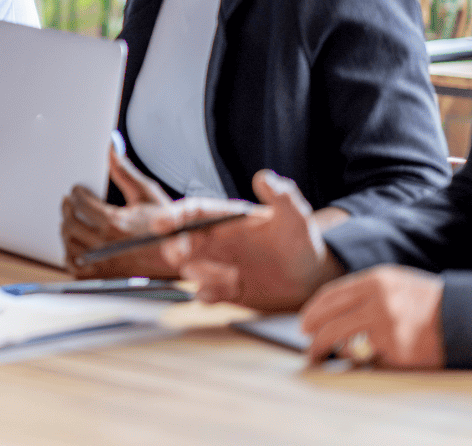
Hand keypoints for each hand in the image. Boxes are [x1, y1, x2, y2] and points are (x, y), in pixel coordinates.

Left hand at [62, 147, 178, 277]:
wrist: (179, 256)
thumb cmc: (165, 226)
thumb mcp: (146, 193)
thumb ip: (124, 171)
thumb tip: (111, 148)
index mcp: (114, 222)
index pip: (80, 203)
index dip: (76, 193)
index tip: (77, 190)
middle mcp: (105, 244)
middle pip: (70, 223)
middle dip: (67, 209)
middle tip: (69, 202)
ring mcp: (102, 263)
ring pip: (69, 243)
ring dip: (67, 230)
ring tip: (71, 220)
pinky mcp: (103, 276)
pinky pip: (74, 266)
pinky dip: (71, 254)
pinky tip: (76, 244)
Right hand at [166, 170, 343, 311]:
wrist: (312, 278)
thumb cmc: (302, 241)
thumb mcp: (295, 216)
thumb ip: (281, 196)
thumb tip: (264, 176)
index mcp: (226, 219)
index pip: (194, 212)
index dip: (174, 216)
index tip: (160, 223)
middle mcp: (217, 241)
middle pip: (182, 240)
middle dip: (175, 246)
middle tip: (178, 255)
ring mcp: (218, 265)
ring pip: (191, 268)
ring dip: (200, 274)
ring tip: (230, 278)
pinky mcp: (224, 290)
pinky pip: (205, 293)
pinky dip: (209, 294)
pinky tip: (228, 292)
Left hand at [300, 265, 444, 368]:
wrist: (465, 317)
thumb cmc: (426, 303)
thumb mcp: (395, 285)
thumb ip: (365, 294)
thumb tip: (329, 315)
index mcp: (375, 280)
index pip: (331, 295)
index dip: (313, 311)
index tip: (304, 324)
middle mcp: (378, 300)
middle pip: (331, 320)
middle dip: (314, 335)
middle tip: (308, 345)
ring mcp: (387, 325)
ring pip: (343, 340)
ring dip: (327, 349)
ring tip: (320, 355)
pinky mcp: (397, 349)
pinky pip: (371, 357)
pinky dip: (369, 359)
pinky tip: (370, 358)